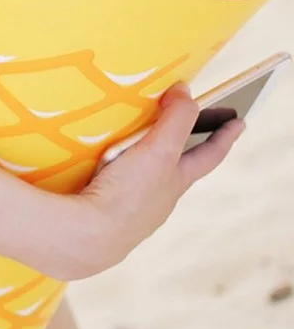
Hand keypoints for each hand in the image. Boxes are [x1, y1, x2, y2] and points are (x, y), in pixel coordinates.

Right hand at [60, 81, 246, 279]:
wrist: (88, 236)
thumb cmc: (128, 194)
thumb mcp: (159, 151)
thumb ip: (176, 119)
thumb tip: (185, 92)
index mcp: (176, 181)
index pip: (208, 154)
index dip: (225, 136)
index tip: (240, 122)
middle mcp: (161, 198)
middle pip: (180, 167)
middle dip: (186, 145)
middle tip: (192, 123)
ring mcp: (136, 209)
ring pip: (150, 179)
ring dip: (150, 160)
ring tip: (139, 142)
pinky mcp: (109, 214)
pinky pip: (120, 188)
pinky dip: (120, 175)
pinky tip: (105, 171)